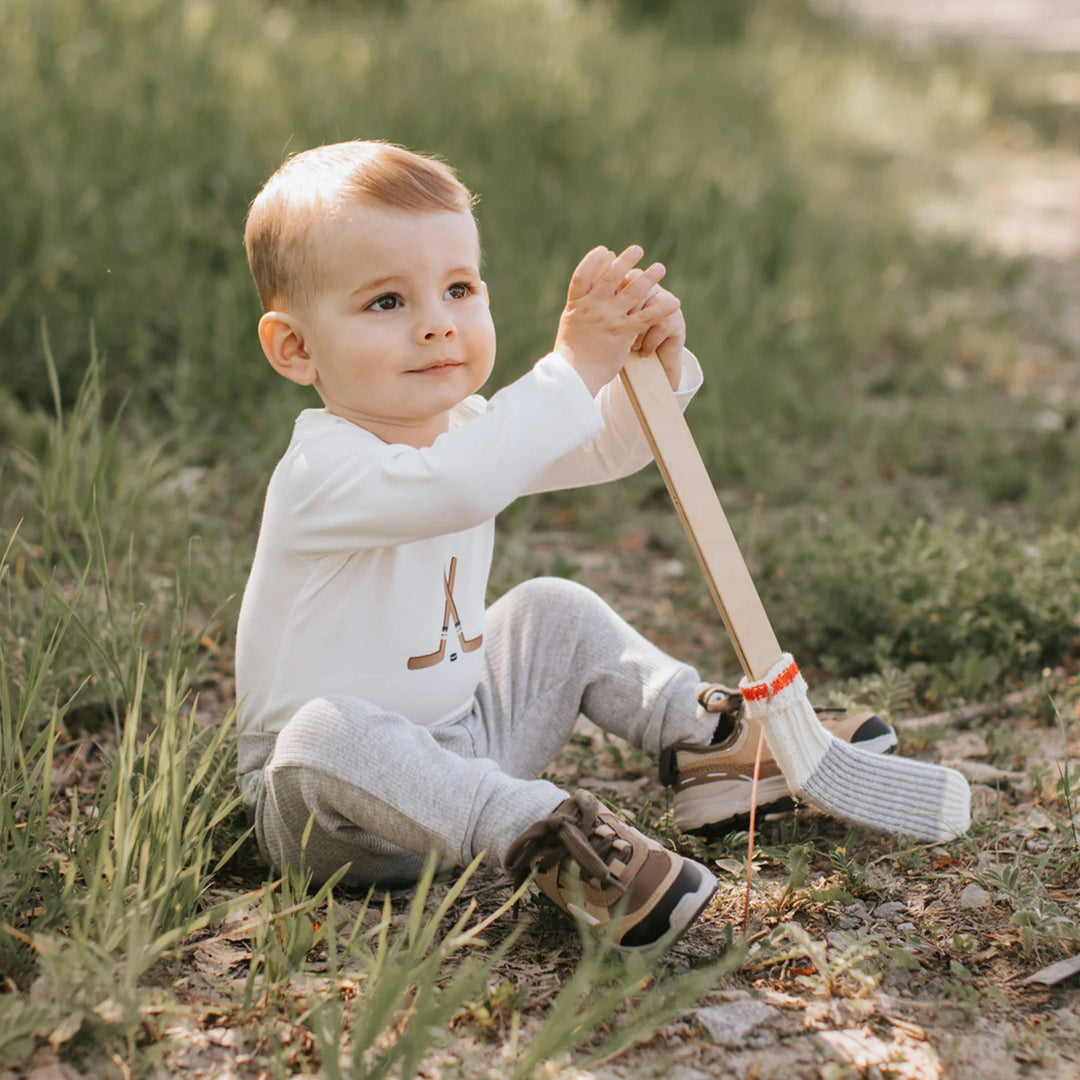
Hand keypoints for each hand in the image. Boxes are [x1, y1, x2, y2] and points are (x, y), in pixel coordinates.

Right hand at [554, 245, 678, 396]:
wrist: (574, 375)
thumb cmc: (571, 355)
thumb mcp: (570, 326)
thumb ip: (580, 310)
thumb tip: (587, 299)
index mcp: (576, 304)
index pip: (583, 274)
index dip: (594, 260)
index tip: (606, 251)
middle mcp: (593, 306)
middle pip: (611, 276)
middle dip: (626, 261)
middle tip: (638, 250)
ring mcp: (608, 318)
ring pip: (632, 291)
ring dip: (649, 278)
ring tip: (660, 268)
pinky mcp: (623, 332)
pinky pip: (647, 316)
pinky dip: (661, 308)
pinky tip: (673, 302)